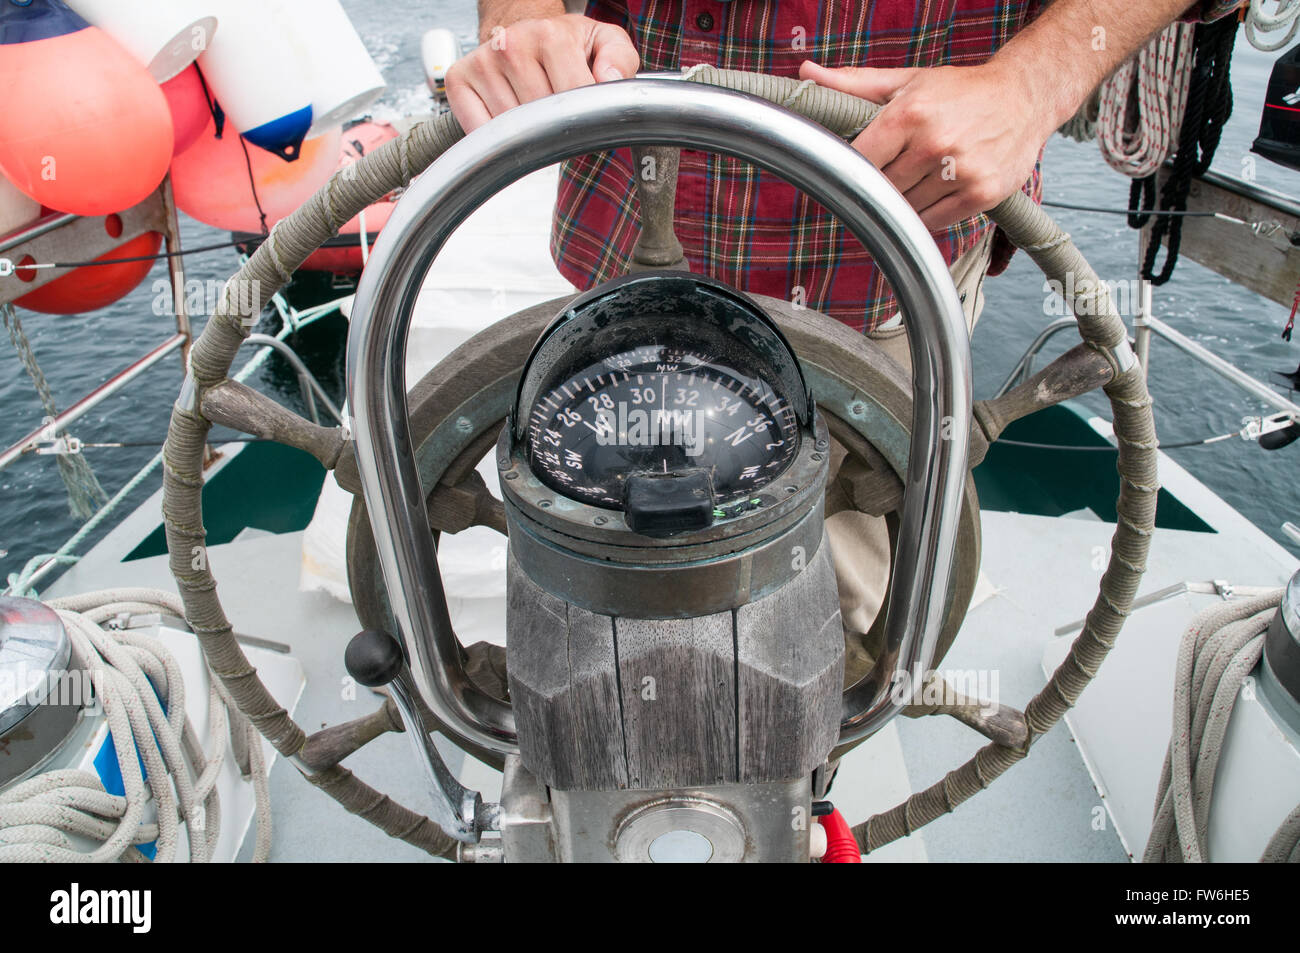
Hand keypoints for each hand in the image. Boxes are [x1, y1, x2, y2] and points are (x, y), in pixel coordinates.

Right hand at [447, 14, 638, 131]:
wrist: (525, 31)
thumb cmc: (568, 44)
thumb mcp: (604, 43)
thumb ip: (619, 58)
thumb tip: (609, 79)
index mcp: (550, 36)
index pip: (572, 99)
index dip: (581, 118)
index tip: (582, 116)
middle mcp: (511, 46)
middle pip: (540, 119)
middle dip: (554, 126)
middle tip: (557, 114)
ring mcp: (482, 63)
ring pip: (511, 130)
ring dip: (525, 133)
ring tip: (533, 111)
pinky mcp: (459, 81)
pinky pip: (480, 131)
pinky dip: (496, 137)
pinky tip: (509, 119)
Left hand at [798, 60, 1056, 230]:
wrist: (1025, 96)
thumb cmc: (959, 91)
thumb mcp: (906, 82)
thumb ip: (853, 84)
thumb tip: (807, 72)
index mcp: (909, 114)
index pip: (858, 162)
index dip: (848, 174)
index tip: (844, 180)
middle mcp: (935, 143)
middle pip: (881, 189)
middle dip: (878, 187)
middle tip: (885, 179)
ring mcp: (960, 171)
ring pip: (906, 210)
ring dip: (903, 203)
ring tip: (916, 180)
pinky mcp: (981, 194)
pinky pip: (934, 222)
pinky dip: (926, 216)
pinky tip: (932, 194)